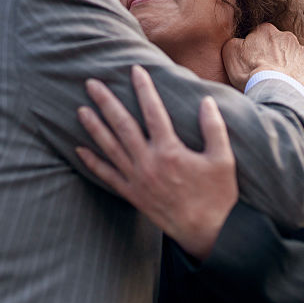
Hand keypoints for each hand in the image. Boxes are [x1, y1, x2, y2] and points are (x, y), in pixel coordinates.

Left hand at [75, 65, 237, 259]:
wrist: (208, 232)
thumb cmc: (218, 195)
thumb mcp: (223, 158)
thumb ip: (213, 128)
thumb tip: (206, 101)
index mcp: (170, 150)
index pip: (153, 111)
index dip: (144, 89)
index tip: (135, 70)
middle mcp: (149, 163)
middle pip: (122, 125)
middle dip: (106, 102)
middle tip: (92, 84)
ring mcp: (137, 180)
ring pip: (110, 148)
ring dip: (94, 127)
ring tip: (80, 110)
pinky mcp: (133, 195)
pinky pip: (108, 176)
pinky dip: (93, 163)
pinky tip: (80, 150)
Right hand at [222, 22, 303, 94]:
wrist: (275, 90)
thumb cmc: (251, 72)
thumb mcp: (230, 53)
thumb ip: (235, 42)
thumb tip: (239, 43)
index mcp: (267, 31)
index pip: (260, 35)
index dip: (255, 49)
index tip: (253, 62)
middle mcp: (288, 37)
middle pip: (279, 45)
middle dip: (274, 56)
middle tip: (266, 72)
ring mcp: (303, 52)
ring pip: (294, 58)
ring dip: (288, 67)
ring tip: (279, 82)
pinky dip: (301, 78)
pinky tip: (292, 86)